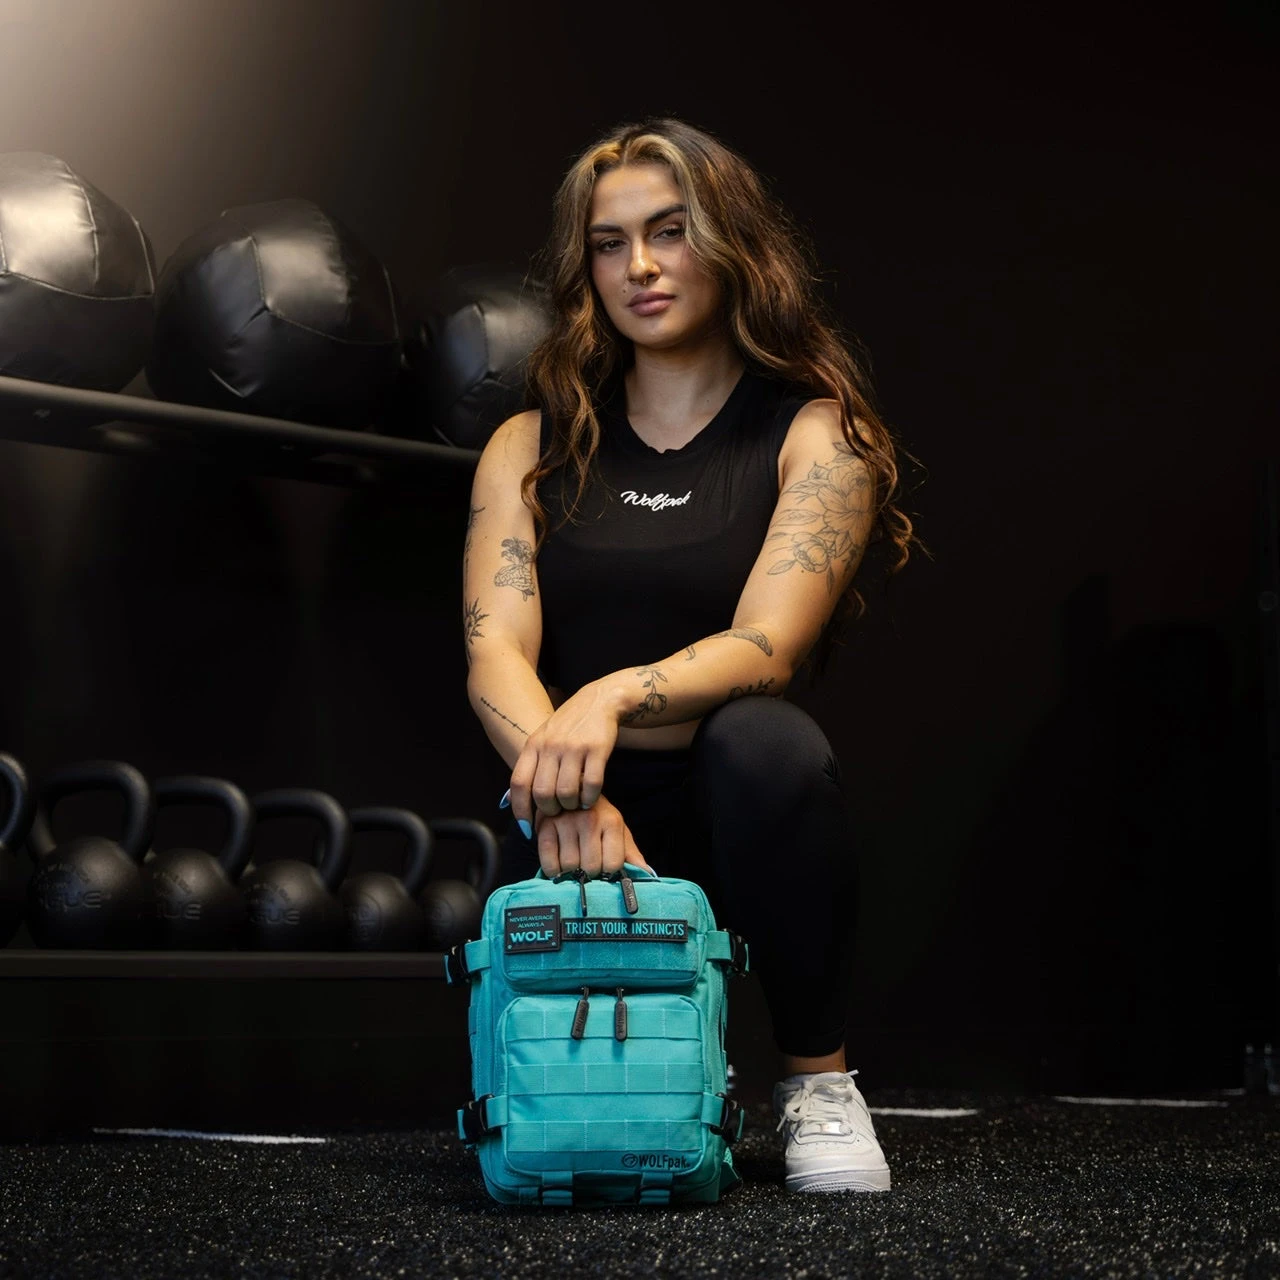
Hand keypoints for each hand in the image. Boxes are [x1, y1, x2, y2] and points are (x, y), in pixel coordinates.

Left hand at [510, 681, 620, 823]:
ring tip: (575, 804)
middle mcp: (550, 746)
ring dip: (571, 806)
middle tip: (558, 812)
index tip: (527, 828)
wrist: (598, 701)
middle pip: (542, 793)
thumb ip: (530, 769)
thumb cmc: (568, 727)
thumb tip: (509, 802)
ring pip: (566, 792)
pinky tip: (590, 798)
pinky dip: (590, 798)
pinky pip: (591, 784)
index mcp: (533, 745)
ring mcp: (574, 747)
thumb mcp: (543, 740)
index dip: (520, 810)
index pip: (519, 784)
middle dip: (550, 811)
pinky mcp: (597, 749)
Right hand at [532, 795, 652, 879]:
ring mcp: (565, 822)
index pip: (613, 864)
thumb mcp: (618, 831)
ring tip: (574, 864)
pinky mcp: (544, 826)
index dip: (609, 873)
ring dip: (571, 873)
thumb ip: (631, 853)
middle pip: (591, 867)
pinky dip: (553, 871)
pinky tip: (559, 865)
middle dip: (590, 874)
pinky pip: (549, 862)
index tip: (604, 869)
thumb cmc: (598, 816)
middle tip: (587, 868)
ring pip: (569, 867)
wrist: (571, 789)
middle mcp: (589, 820)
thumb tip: (648, 874)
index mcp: (612, 822)